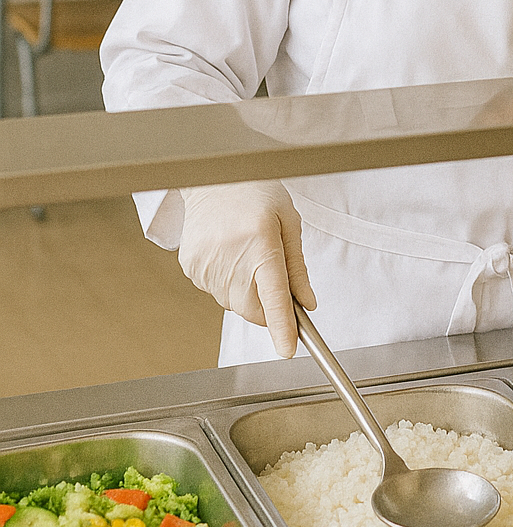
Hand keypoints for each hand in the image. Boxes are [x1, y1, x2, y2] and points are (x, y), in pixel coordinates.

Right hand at [178, 181, 315, 358]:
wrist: (212, 177)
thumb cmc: (255, 193)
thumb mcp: (288, 223)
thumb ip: (297, 268)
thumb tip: (307, 304)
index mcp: (261, 244)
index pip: (273, 297)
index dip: (282, 327)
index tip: (288, 349)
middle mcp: (231, 258)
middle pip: (254, 311)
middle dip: (268, 305)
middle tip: (271, 273)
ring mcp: (207, 265)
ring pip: (235, 305)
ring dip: (248, 293)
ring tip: (247, 253)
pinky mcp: (192, 268)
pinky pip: (217, 293)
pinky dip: (228, 283)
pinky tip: (229, 254)